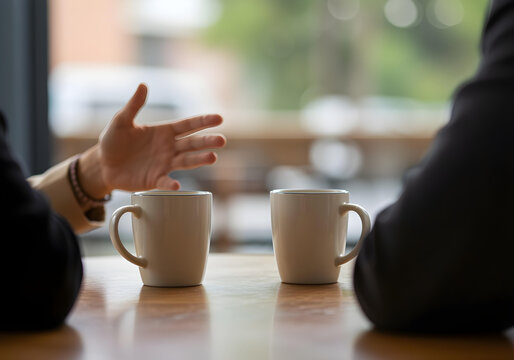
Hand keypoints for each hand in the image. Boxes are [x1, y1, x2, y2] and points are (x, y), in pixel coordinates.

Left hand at [79, 84, 225, 198]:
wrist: (102, 164)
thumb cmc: (113, 141)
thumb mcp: (121, 121)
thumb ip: (134, 105)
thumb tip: (143, 85)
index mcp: (164, 132)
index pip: (188, 125)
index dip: (203, 122)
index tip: (218, 119)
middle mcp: (169, 148)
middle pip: (192, 143)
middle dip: (207, 141)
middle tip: (221, 140)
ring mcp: (164, 164)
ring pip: (186, 161)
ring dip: (199, 160)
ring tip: (212, 157)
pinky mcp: (155, 179)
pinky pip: (165, 181)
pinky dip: (170, 184)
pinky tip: (176, 184)